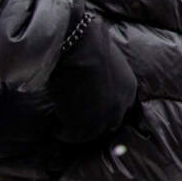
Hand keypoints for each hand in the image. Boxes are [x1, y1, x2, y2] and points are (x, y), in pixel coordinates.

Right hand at [45, 12, 137, 143]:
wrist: (80, 47)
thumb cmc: (88, 46)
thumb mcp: (104, 63)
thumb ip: (102, 77)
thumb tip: (90, 79)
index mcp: (129, 89)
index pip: (121, 110)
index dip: (104, 111)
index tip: (89, 110)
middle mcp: (121, 107)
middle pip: (108, 126)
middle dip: (91, 124)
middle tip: (72, 118)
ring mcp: (104, 119)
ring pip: (87, 133)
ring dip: (72, 127)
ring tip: (59, 117)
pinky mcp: (84, 127)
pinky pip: (68, 135)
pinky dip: (58, 129)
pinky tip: (52, 119)